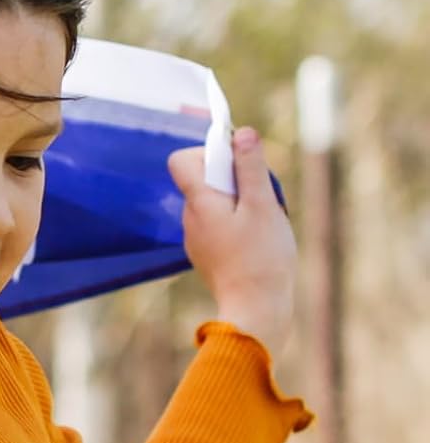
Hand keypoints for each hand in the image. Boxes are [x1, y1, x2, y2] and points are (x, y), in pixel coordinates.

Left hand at [167, 127, 297, 353]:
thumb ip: (250, 167)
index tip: (236, 160)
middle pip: (203, 179)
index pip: (181, 161)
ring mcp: (197, 239)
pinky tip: (258, 238)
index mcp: (198, 203)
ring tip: (262, 220)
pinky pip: (220, 224)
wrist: (255, 309)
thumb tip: (241, 133)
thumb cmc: (260, 257)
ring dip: (240, 199)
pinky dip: (239, 221)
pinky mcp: (208, 254)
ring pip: (215, 202)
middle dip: (233, 176)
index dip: (207, 150)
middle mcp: (190, 220)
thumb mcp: (262, 204)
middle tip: (260, 194)